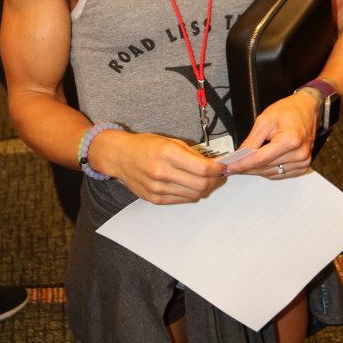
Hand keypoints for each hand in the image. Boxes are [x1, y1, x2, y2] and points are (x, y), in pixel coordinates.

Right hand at [89, 130, 224, 204]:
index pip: (203, 168)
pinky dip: (191, 194)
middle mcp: (162, 172)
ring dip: (204, 188)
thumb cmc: (145, 145)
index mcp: (167, 153)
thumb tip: (213, 164)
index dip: (218, 169)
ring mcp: (157, 188)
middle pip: (201, 185)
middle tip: (217, 175)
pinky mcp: (154, 199)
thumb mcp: (169, 141)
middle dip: (214, 180)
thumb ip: (192, 154)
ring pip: (193, 195)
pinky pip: (181, 200)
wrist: (120, 156)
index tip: (223, 167)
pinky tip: (190, 185)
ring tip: (205, 180)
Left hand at [225, 91, 319, 180]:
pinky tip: (259, 165)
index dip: (242, 164)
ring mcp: (303, 161)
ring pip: (271, 173)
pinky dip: (268, 171)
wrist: (307, 108)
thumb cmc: (288, 110)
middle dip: (246, 167)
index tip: (228, 167)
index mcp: (290, 140)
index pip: (260, 159)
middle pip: (265, 167)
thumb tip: (239, 155)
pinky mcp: (303, 166)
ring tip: (244, 164)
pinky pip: (280, 174)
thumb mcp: (265, 120)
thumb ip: (252, 141)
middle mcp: (299, 154)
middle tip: (230, 166)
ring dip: (256, 170)